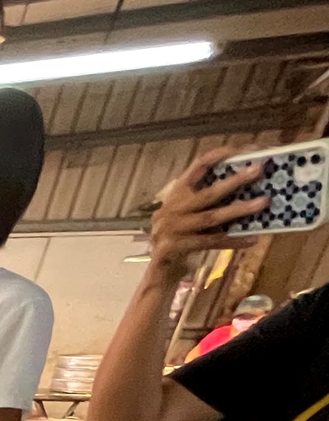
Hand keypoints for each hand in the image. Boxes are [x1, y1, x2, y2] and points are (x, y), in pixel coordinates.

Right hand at [146, 149, 267, 279]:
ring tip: (263, 203)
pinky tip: (252, 239)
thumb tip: (250, 187)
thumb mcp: (189, 215)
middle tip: (259, 170)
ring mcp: (169, 230)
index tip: (246, 150)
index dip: (220, 156)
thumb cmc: (180, 238)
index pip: (197, 167)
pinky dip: (233, 241)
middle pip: (207, 193)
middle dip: (235, 181)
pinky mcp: (170, 248)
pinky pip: (209, 243)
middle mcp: (170, 210)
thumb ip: (209, 202)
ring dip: (238, 210)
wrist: (158, 271)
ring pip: (210, 218)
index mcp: (175, 195)